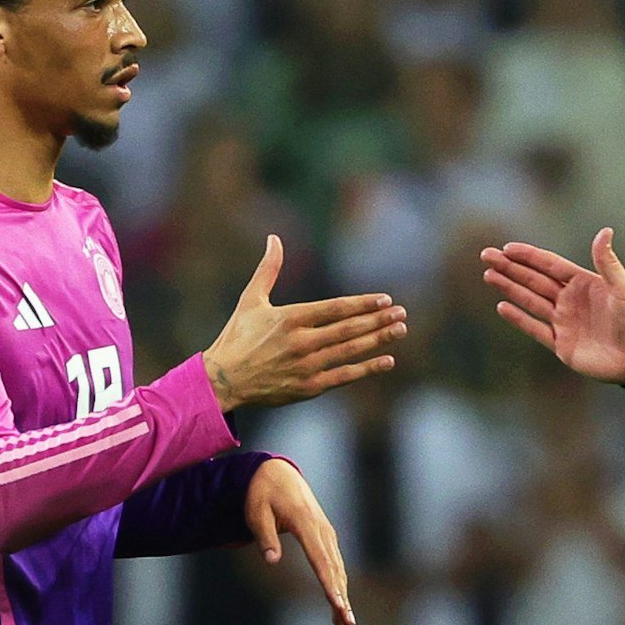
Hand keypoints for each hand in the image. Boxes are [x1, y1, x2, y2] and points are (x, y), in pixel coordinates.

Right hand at [202, 235, 407, 410]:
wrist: (222, 380)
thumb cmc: (237, 337)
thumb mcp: (251, 299)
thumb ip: (268, 269)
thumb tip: (274, 238)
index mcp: (290, 318)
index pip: (336, 308)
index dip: (363, 304)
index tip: (385, 300)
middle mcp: (301, 342)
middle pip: (349, 329)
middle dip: (378, 320)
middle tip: (402, 314)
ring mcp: (307, 366)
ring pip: (350, 351)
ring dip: (378, 340)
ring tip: (400, 330)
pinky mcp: (308, 387)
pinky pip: (344, 376)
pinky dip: (367, 368)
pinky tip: (387, 361)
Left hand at [245, 458, 354, 624]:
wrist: (276, 472)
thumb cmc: (261, 493)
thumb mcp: (256, 512)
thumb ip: (265, 536)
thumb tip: (271, 561)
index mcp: (305, 522)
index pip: (320, 559)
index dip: (329, 584)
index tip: (337, 604)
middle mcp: (321, 528)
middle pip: (334, 569)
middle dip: (341, 599)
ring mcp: (326, 531)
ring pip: (337, 568)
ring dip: (343, 596)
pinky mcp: (325, 535)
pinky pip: (334, 563)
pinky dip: (338, 584)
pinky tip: (340, 604)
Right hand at [481, 228, 624, 383]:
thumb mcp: (623, 287)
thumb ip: (608, 262)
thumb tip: (605, 231)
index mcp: (582, 283)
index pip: (549, 265)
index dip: (528, 256)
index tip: (507, 248)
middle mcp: (569, 300)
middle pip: (534, 280)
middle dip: (510, 267)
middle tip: (486, 255)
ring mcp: (563, 321)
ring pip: (530, 300)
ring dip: (510, 287)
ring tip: (488, 275)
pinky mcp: (561, 343)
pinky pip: (535, 328)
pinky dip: (518, 318)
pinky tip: (502, 306)